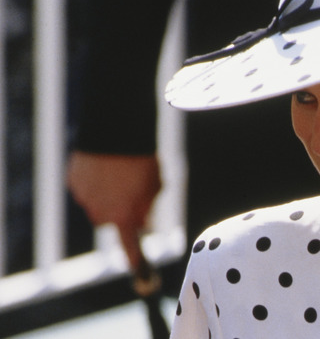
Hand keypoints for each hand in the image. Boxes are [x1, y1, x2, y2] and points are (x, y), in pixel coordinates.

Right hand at [68, 151, 161, 266]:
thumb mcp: (156, 186)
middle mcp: (101, 214)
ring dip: (107, 195)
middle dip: (122, 211)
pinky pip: (86, 188)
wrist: (117, 132)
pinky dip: (94, 181)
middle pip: (112, 221)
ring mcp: (84, 199)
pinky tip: (104, 165)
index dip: (136, 261)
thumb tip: (142, 221)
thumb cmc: (143, 160)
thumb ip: (148, 208)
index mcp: (124, 217)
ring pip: (98, 204)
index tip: (143, 276)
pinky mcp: (74, 183)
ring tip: (119, 172)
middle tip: (133, 190)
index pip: (130, 247)